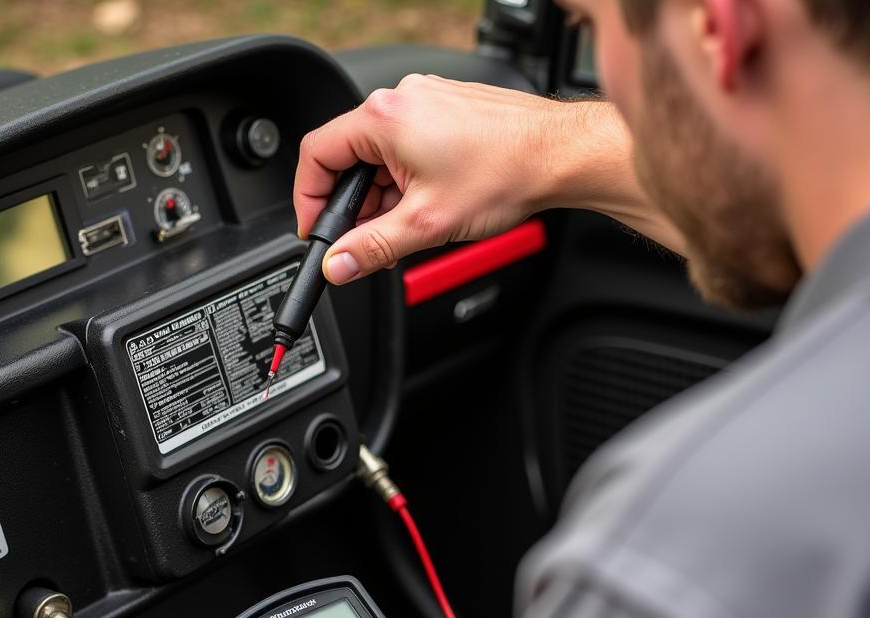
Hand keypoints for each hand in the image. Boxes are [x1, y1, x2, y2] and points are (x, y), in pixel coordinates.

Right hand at [294, 78, 684, 281]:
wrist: (560, 156)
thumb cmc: (506, 174)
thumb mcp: (425, 225)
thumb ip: (371, 248)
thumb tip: (338, 265)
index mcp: (384, 118)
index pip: (317, 155)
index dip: (309, 200)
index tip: (317, 232)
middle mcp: (402, 99)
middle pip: (348, 158)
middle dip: (355, 206)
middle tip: (367, 241)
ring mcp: (425, 101)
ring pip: (379, 157)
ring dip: (383, 197)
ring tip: (411, 225)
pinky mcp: (445, 111)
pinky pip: (407, 148)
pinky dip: (407, 181)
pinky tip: (428, 205)